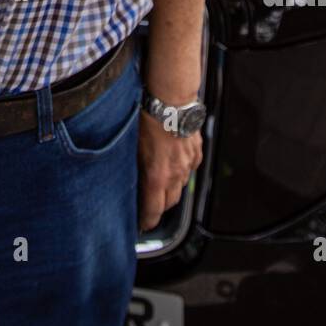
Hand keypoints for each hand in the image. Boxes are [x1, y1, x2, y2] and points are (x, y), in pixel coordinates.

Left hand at [137, 110, 202, 230]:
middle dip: (159, 206)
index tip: (143, 224)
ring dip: (171, 188)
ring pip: (180, 186)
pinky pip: (189, 169)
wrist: (170, 100)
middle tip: (149, 203)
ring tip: (160, 181)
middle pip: (170, 203)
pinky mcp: (196, 152)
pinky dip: (181, 170)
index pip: (153, 211)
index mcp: (156, 177)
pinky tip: (172, 161)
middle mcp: (175, 174)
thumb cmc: (147, 119)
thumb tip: (129, 180)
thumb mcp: (132, 147)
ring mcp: (188, 164)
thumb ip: (134, 168)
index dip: (147, 221)